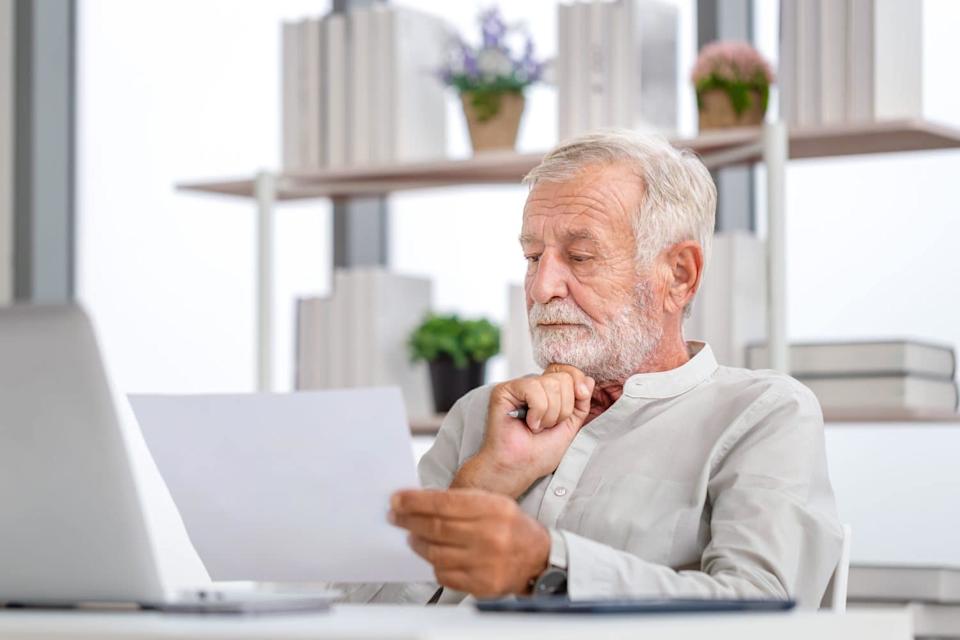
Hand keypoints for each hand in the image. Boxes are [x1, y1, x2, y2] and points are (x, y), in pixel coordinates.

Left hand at [389, 488, 549, 597]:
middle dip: (409, 521)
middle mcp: (489, 536)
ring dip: (417, 543)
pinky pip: (445, 574)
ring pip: (436, 552)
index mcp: (493, 510)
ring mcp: (485, 563)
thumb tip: (423, 500)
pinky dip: (433, 564)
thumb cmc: (513, 528)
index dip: (415, 501)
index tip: (397, 500)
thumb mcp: (495, 503)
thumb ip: (462, 501)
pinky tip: (431, 555)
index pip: (444, 503)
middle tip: (396, 517)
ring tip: (411, 536)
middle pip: (436, 527)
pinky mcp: (481, 584)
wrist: (539, 559)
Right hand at [452, 364, 594, 497]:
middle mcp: (534, 386)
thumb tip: (589, 380)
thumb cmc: (540, 453)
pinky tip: (528, 423)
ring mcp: (518, 387)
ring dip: (549, 414)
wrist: (520, 468)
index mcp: (548, 392)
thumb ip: (581, 403)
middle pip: (563, 378)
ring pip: (550, 384)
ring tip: (537, 427)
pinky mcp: (504, 390)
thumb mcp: (571, 426)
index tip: (579, 400)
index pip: (568, 371)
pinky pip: (533, 389)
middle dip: (563, 409)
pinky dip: (537, 411)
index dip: (578, 384)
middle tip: (548, 426)